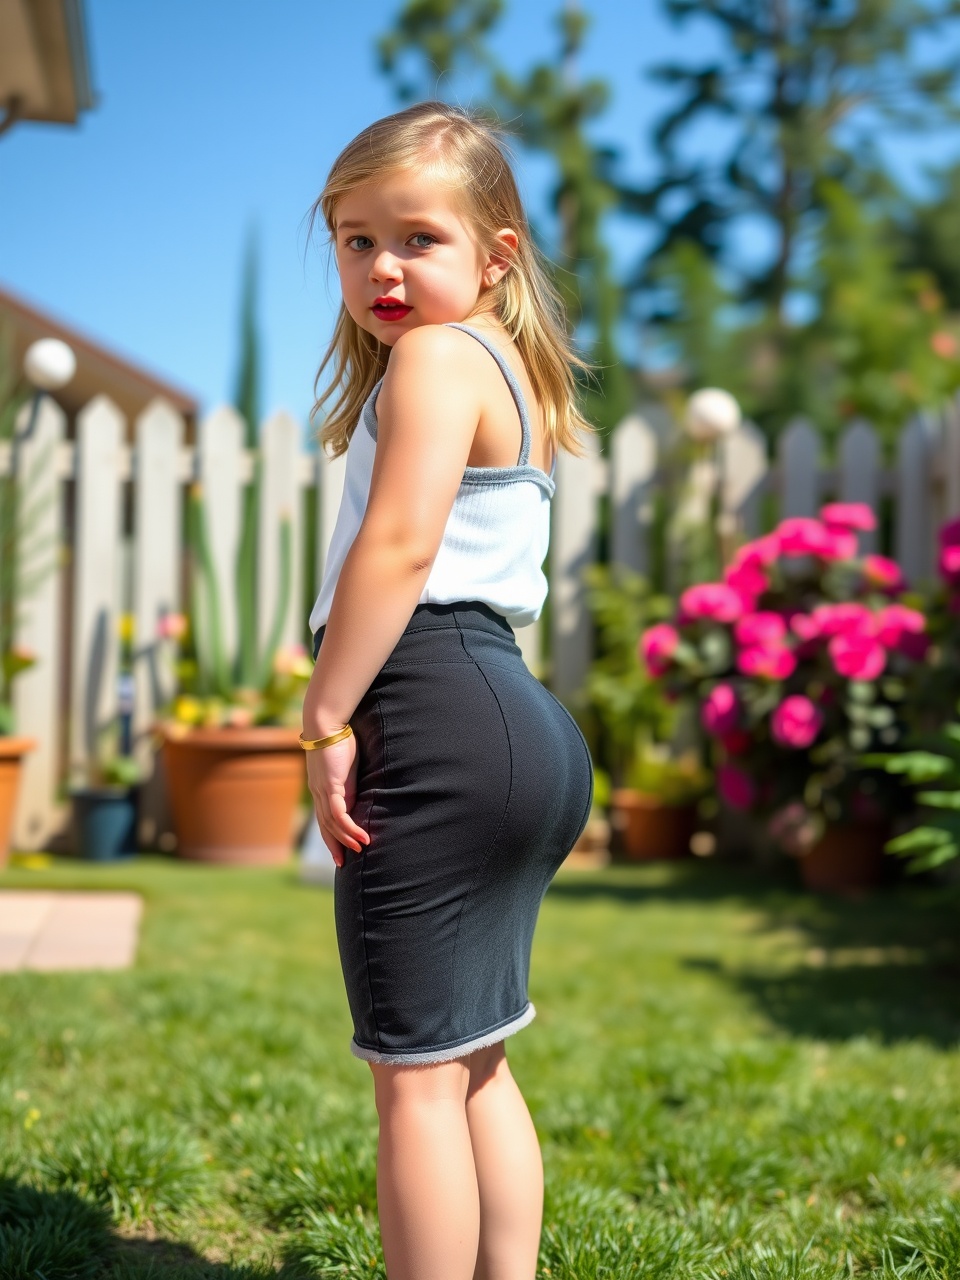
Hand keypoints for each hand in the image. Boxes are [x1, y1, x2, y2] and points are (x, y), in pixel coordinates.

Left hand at [305, 730, 369, 867]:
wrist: (326, 723)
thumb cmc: (339, 738)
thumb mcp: (347, 764)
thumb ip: (349, 780)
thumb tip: (359, 792)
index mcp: (321, 788)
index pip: (324, 818)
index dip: (331, 835)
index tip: (340, 850)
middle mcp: (318, 793)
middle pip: (324, 826)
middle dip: (334, 845)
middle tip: (343, 863)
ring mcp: (322, 791)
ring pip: (332, 824)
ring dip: (346, 839)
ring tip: (361, 850)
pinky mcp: (330, 787)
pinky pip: (339, 814)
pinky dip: (350, 828)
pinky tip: (361, 837)